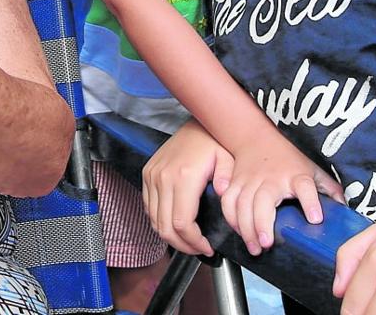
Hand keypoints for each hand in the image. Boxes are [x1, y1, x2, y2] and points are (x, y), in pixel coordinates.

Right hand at [142, 118, 233, 256]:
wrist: (197, 124)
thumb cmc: (214, 143)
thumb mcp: (228, 159)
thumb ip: (227, 179)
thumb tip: (221, 194)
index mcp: (183, 177)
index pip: (182, 223)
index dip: (193, 243)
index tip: (207, 248)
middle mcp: (162, 177)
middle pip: (165, 227)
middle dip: (183, 245)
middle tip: (198, 250)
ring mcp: (152, 175)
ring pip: (154, 220)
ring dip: (170, 236)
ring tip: (189, 240)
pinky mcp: (147, 173)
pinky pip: (148, 207)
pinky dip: (160, 221)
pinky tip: (176, 224)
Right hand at [220, 134, 345, 255]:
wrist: (255, 137)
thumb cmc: (286, 158)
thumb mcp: (312, 169)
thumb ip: (329, 189)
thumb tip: (345, 211)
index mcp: (296, 176)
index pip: (305, 186)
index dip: (310, 202)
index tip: (315, 219)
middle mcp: (271, 178)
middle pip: (263, 200)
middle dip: (262, 223)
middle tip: (267, 243)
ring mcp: (251, 180)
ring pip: (242, 204)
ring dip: (245, 227)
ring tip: (254, 246)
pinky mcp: (235, 183)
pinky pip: (228, 202)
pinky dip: (230, 218)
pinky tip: (239, 231)